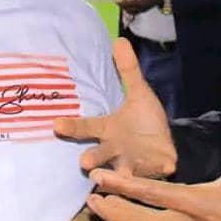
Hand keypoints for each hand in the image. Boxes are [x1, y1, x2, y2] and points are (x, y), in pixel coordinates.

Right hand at [53, 38, 176, 177]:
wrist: (165, 145)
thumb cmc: (144, 121)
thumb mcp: (139, 93)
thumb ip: (128, 70)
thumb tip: (119, 40)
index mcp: (108, 130)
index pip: (86, 127)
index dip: (72, 126)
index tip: (56, 124)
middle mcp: (113, 150)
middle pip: (98, 155)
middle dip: (92, 158)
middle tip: (84, 161)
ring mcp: (128, 165)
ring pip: (117, 174)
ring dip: (113, 176)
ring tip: (104, 177)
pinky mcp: (147, 175)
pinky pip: (144, 180)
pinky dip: (147, 179)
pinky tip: (154, 175)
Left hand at [118, 0, 165, 13]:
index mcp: (143, 3)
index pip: (130, 4)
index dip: (122, 3)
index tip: (116, 1)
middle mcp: (142, 8)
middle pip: (129, 10)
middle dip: (122, 7)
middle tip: (117, 2)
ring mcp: (144, 10)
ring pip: (132, 12)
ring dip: (126, 9)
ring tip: (122, 3)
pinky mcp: (145, 10)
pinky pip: (135, 12)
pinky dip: (130, 9)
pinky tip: (129, 4)